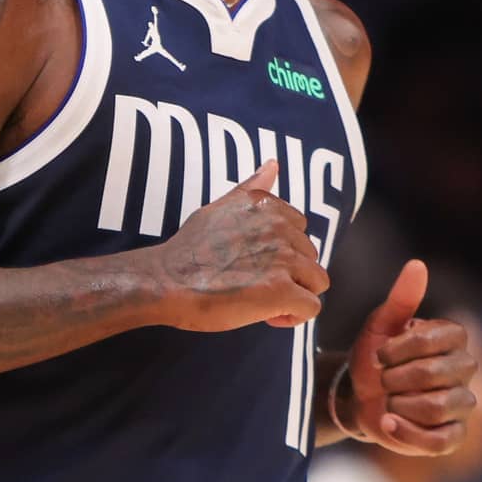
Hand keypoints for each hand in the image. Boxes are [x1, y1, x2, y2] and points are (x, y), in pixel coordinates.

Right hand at [153, 162, 327, 331]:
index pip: (299, 230)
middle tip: (254, 286)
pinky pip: (311, 307)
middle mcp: (279, 228)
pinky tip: (268, 316)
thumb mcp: (219, 207)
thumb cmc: (187, 251)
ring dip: (294, 294)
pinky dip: (293, 316)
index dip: (281, 252)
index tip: (256, 264)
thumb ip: (250, 188)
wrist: (166, 281)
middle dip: (289, 274)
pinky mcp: (282, 290)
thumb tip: (273, 164)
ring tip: (263, 302)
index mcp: (266, 206)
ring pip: (316, 281)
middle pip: (309, 257)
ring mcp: (283, 259)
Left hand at [342, 260, 476, 454]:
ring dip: (398, 405)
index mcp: (454, 338)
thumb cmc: (375, 358)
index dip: (399, 349)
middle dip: (395, 378)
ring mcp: (462, 404)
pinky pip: (439, 440)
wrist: (360, 397)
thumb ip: (401, 298)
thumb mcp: (381, 326)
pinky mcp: (453, 435)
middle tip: (382, 379)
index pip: (433, 340)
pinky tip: (388, 422)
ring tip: (387, 401)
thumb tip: (417, 265)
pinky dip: (406, 432)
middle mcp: (465, 369)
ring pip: (436, 407)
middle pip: (434, 375)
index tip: (380, 354)